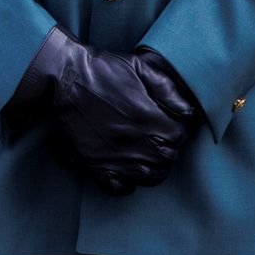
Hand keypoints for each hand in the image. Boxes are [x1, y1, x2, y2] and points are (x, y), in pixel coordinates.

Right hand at [17, 27, 191, 194]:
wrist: (65, 74)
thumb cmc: (103, 68)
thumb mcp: (141, 67)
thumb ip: (168, 89)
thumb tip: (189, 112)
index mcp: (152, 119)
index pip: (181, 135)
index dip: (177, 126)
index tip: (167, 118)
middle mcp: (138, 143)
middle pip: (168, 159)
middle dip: (166, 147)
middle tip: (154, 132)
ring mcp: (116, 156)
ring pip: (149, 177)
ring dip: (152, 167)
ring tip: (145, 152)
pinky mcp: (95, 163)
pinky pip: (117, 188)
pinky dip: (125, 184)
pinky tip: (125, 169)